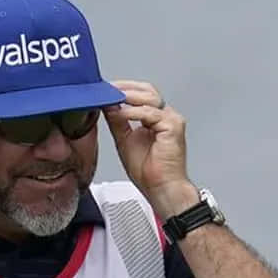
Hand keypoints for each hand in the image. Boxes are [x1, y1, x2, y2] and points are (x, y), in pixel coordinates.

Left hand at [104, 80, 197, 216]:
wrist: (161, 189)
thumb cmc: (150, 173)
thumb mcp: (124, 140)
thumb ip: (117, 121)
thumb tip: (107, 104)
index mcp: (156, 119)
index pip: (141, 94)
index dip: (123, 89)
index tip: (104, 90)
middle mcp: (166, 117)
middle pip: (147, 90)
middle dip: (124, 88)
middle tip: (106, 89)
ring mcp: (171, 120)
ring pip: (149, 97)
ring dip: (128, 97)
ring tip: (111, 99)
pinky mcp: (173, 127)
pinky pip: (150, 113)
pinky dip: (133, 112)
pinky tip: (121, 114)